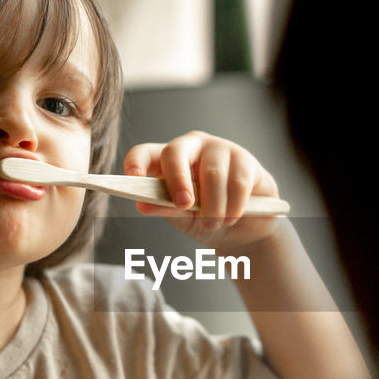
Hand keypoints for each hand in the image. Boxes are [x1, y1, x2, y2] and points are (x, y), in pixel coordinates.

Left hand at [122, 131, 283, 250]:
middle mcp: (190, 148)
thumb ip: (165, 208)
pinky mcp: (245, 159)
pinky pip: (237, 182)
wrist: (244, 231)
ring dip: (213, 206)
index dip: (137, 162)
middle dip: (178, 180)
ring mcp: (218, 149)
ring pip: (212, 173)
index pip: (144, 153)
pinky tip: (232, 217)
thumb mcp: (183, 218)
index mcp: (167, 161)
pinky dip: (234, 206)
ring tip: (214, 223)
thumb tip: (142, 204)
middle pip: (175, 152)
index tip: (133, 178)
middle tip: (185, 205)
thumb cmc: (207, 219)